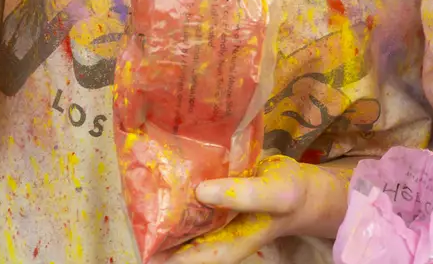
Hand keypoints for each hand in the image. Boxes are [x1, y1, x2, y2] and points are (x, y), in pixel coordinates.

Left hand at [154, 156, 352, 263]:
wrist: (303, 190)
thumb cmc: (291, 195)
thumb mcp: (276, 195)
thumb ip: (243, 196)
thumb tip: (201, 192)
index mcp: (228, 245)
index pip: (188, 258)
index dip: (162, 255)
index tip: (139, 244)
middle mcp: (214, 237)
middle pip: (175, 243)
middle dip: (152, 232)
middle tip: (129, 211)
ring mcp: (212, 221)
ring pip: (177, 223)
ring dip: (158, 213)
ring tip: (135, 193)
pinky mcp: (212, 202)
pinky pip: (187, 203)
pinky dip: (173, 194)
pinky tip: (158, 176)